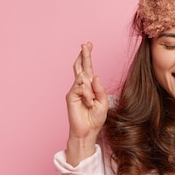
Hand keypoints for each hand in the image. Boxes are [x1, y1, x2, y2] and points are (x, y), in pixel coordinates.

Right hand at [65, 43, 108, 162]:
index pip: (88, 68)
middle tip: (85, 44)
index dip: (87, 56)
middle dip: (83, 55)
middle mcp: (81, 86)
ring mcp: (75, 90)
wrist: (88, 131)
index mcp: (90, 86)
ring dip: (90, 90)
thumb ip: (100, 89)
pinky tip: (88, 102)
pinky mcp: (70, 96)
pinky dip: (87, 94)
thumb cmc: (96, 118)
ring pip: (83, 78)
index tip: (88, 44)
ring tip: (91, 102)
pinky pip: (81, 87)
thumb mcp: (103, 102)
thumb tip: (95, 76)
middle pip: (81, 66)